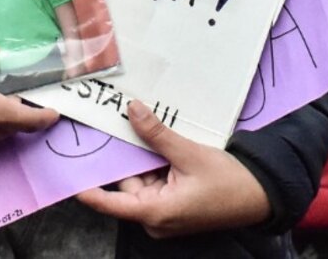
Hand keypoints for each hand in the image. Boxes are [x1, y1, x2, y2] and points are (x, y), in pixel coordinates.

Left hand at [76, 100, 270, 236]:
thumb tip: (131, 111)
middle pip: (127, 183)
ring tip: (141, 126)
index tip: (67, 175)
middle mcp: (156, 217)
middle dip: (124, 155)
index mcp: (155, 212)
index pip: (110, 204)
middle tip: (115, 123)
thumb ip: (157, 134)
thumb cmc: (228, 182)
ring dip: (143, 156)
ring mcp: (165, 212)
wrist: (260, 194)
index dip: (87, 189)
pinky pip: (154, 181)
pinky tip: (157, 140)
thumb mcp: (188, 153)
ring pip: (141, 179)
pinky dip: (155, 162)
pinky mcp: (174, 204)